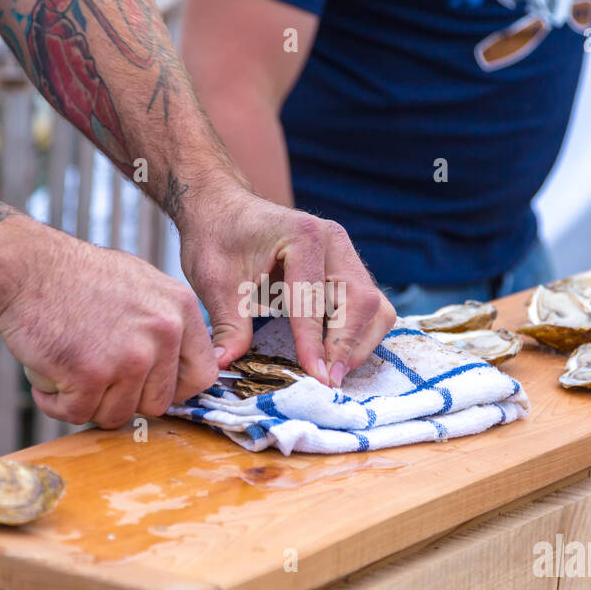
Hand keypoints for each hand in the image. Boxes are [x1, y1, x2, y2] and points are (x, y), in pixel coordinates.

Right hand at [0, 230, 217, 427]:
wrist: (27, 266)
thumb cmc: (77, 276)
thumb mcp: (142, 284)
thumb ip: (166, 324)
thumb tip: (179, 366)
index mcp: (181, 310)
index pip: (201, 376)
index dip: (173, 391)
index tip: (147, 388)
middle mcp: (163, 332)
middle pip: (156, 403)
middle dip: (123, 399)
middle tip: (95, 379)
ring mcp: (129, 356)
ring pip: (116, 415)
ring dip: (87, 403)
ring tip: (66, 371)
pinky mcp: (90, 374)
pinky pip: (77, 415)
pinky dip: (56, 404)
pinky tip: (46, 379)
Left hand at [179, 185, 395, 387]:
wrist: (224, 209)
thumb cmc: (218, 237)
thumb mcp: (214, 281)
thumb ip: (228, 325)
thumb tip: (224, 366)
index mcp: (303, 236)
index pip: (315, 300)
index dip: (315, 344)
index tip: (316, 378)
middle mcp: (334, 242)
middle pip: (362, 301)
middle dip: (348, 345)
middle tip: (329, 380)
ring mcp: (345, 254)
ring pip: (376, 306)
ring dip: (360, 342)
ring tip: (334, 371)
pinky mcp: (347, 269)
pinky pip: (369, 307)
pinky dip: (359, 334)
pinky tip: (335, 355)